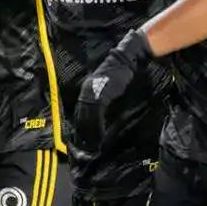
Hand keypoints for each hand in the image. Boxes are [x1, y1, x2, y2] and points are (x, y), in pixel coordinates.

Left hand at [74, 29, 152, 152]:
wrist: (126, 60)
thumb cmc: (121, 74)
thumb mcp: (108, 88)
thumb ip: (102, 99)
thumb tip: (100, 115)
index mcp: (86, 89)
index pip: (80, 110)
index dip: (81, 125)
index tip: (83, 137)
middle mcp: (86, 90)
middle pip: (81, 115)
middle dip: (83, 131)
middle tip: (87, 145)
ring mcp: (92, 91)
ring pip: (86, 117)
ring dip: (90, 132)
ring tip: (94, 144)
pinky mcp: (101, 94)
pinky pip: (96, 114)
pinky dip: (97, 127)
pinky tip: (100, 136)